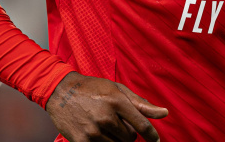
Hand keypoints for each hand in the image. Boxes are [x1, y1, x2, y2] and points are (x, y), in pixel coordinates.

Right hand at [45, 72, 168, 141]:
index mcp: (117, 101)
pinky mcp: (81, 141)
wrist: (60, 91)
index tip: (156, 141)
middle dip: (128, 133)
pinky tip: (98, 134)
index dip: (152, 135)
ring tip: (106, 127)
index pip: (142, 125)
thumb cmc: (92, 88)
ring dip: (116, 140)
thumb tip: (164, 113)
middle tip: (117, 122)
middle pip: (130, 138)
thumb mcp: (117, 89)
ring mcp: (93, 131)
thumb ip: (141, 103)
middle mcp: (106, 117)